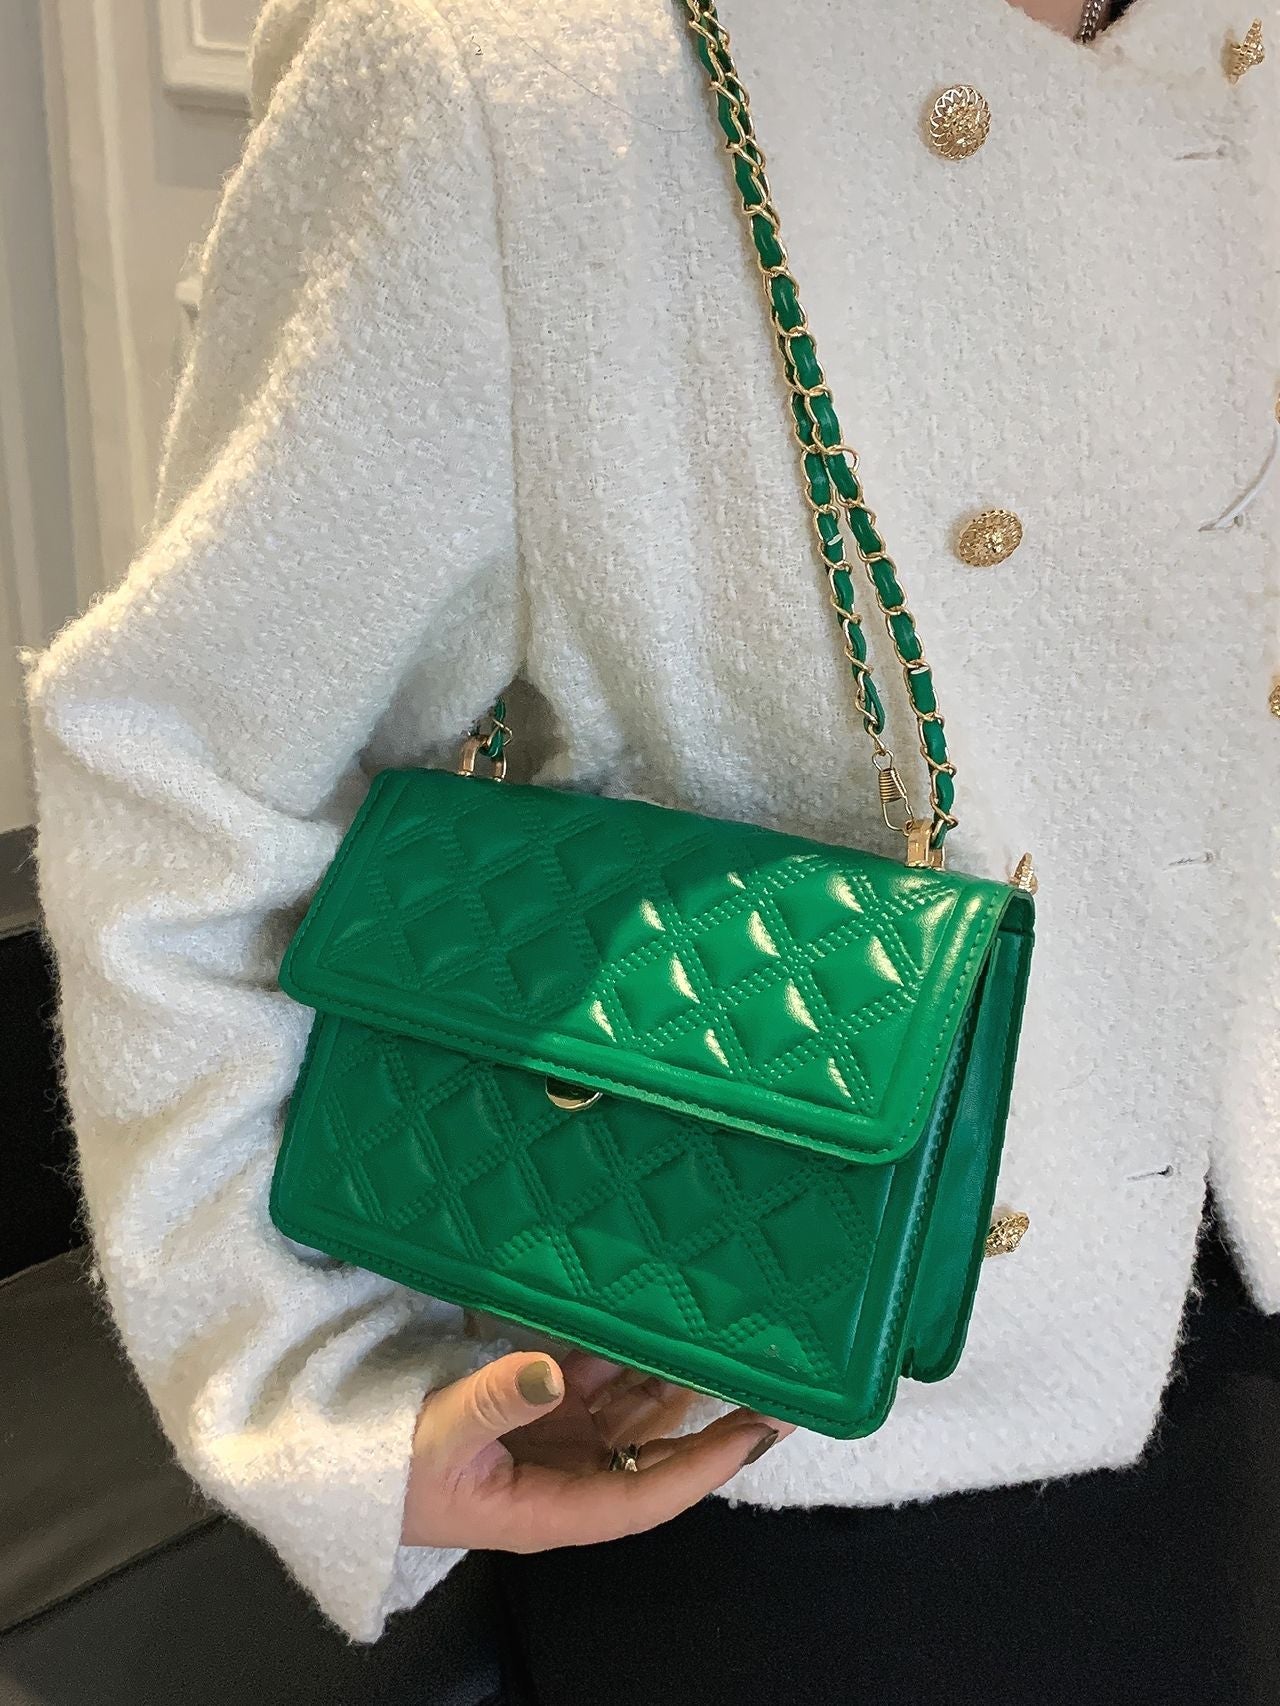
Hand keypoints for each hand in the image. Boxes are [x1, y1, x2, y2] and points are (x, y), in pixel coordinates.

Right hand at [401, 1350, 792, 1551]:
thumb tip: (553, 1369)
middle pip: (656, 1451)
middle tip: (773, 1380)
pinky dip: (627, 1350)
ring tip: (733, 1340)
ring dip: (678, 1379)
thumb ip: (495, 1398)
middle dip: (712, 1420)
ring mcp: (554, 1438)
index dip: (704, 1466)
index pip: (647, 1497)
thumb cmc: (386, 1466)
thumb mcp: (438, 1437)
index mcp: (550, 1508)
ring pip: (634, 1410)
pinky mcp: (537, 1404)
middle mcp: (566, 1476)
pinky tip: (660, 1318)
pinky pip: (595, 1376)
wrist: (335, 1460)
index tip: (756, 1431)